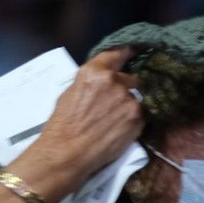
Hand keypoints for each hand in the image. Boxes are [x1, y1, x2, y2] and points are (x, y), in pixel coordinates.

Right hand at [17, 46, 145, 184]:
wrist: (67, 153)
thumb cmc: (62, 124)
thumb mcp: (71, 93)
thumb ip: (92, 82)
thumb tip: (104, 80)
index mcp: (94, 72)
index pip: (117, 53)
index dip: (128, 51)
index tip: (138, 49)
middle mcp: (114, 81)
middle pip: (130, 78)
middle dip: (126, 87)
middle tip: (115, 103)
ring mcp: (128, 99)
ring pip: (136, 97)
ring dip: (129, 105)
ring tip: (115, 120)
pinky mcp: (138, 117)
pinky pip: (141, 114)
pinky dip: (134, 120)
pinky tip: (121, 129)